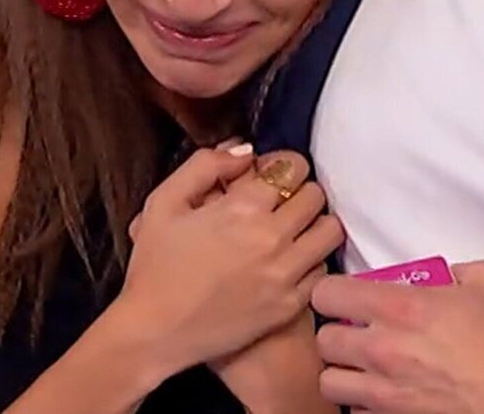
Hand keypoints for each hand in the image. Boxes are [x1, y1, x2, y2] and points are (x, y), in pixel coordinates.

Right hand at [115, 147, 342, 374]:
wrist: (154, 333)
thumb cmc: (155, 267)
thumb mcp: (163, 203)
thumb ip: (204, 165)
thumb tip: (245, 151)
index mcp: (242, 207)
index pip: (292, 167)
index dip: (282, 166)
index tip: (270, 176)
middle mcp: (271, 237)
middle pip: (315, 195)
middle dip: (299, 191)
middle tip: (281, 202)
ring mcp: (284, 274)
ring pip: (329, 231)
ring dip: (314, 223)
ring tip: (294, 229)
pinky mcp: (289, 305)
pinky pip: (322, 270)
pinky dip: (311, 261)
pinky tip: (289, 262)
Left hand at [312, 261, 483, 413]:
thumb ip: (458, 269)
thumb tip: (448, 274)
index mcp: (401, 309)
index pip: (329, 294)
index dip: (333, 291)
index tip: (344, 295)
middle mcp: (384, 351)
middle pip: (324, 341)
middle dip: (336, 333)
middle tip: (355, 331)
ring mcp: (387, 393)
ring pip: (330, 384)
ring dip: (343, 373)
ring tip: (362, 367)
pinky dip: (364, 405)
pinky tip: (385, 393)